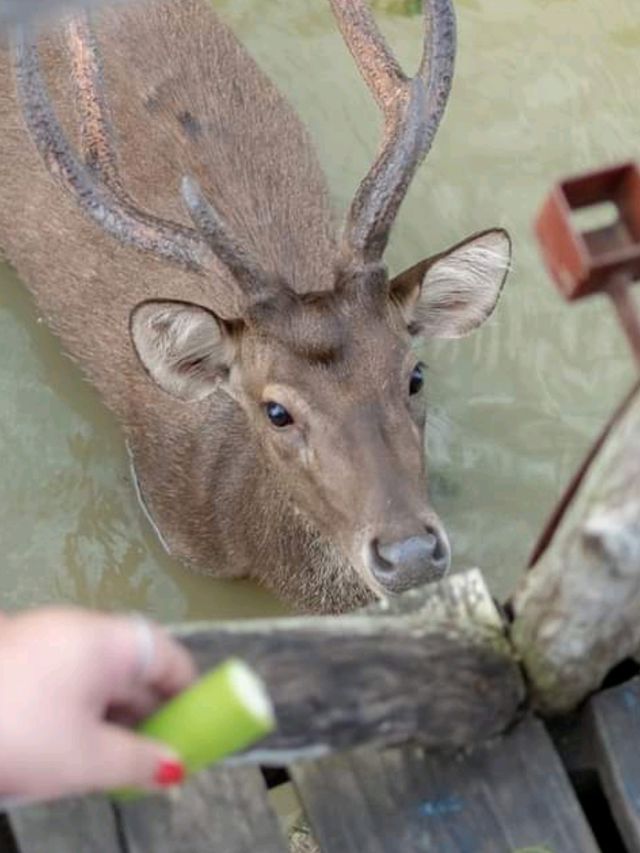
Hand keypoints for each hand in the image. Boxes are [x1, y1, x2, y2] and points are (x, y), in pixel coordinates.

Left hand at [0, 607, 195, 798]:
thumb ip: (139, 762)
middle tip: (156, 755)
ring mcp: (48, 639)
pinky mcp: (21, 656)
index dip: (189, 690)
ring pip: (100, 677)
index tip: (196, 726)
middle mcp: (82, 630)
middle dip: (150, 711)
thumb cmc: (14, 729)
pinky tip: (72, 747)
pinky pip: (70, 680)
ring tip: (113, 761)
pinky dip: (82, 710)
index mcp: (108, 641)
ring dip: (114, 715)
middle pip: (136, 666)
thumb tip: (176, 768)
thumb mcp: (84, 758)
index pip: (170, 655)